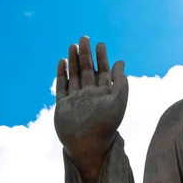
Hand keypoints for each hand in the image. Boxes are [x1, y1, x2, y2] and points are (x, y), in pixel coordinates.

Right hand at [54, 36, 128, 182]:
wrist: (88, 145)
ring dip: (74, 61)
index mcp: (104, 94)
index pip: (103, 71)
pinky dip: (62, 74)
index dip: (102, 57)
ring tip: (72, 46)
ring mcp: (76, 99)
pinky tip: (62, 62)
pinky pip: (62, 86)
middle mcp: (90, 95)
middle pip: (87, 70)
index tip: (100, 44)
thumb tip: (121, 61)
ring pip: (74, 75)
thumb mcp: (118, 100)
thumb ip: (120, 81)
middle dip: (86, 54)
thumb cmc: (106, 124)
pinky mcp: (63, 105)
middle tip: (84, 38)